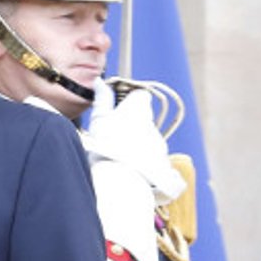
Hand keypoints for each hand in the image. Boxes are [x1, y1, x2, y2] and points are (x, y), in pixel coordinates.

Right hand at [83, 78, 184, 204]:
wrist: (122, 178)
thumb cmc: (108, 145)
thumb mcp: (99, 118)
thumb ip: (102, 98)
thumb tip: (99, 82)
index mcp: (139, 108)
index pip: (140, 95)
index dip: (128, 99)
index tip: (115, 108)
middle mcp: (152, 123)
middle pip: (142, 117)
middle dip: (129, 123)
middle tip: (110, 134)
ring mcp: (158, 143)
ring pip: (146, 137)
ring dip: (134, 142)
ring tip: (116, 154)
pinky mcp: (161, 162)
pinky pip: (150, 156)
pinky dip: (140, 159)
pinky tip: (125, 167)